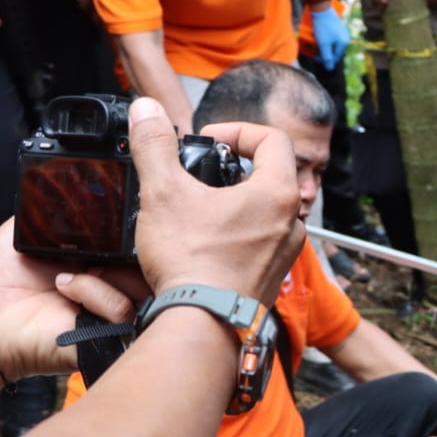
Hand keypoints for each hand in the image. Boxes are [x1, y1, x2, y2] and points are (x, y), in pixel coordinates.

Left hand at [0, 221, 142, 383]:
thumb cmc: (1, 278)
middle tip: (100, 251)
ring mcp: (112, 306)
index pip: (135, 242)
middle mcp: (112, 280)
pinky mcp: (109, 332)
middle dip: (132, 254)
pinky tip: (66, 292)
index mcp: (100, 257)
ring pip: (142, 285)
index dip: (135, 232)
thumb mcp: (23, 228)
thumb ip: (51, 207)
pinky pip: (123, 310)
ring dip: (104, 276)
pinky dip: (96, 295)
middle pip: (150, 263)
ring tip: (64, 278)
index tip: (124, 223)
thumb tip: (75, 182)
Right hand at [131, 98, 304, 303]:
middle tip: (198, 175)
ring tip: (197, 209)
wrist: (202, 325)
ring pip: (264, 211)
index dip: (237, 131)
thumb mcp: (163, 193)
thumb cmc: (192, 263)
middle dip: (233, 169)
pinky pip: (259, 243)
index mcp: (278, 194)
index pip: (273, 139)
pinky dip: (235, 233)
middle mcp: (291, 223)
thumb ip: (155, 146)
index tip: (207, 141)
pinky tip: (203, 242)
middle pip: (269, 175)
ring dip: (234, 202)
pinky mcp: (270, 278)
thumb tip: (145, 110)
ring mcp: (284, 253)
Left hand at [310, 4, 349, 69]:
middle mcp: (345, 38)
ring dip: (324, 45)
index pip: (335, 57)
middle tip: (314, 51)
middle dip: (324, 52)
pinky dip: (325, 39)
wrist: (321, 8)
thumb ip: (326, 57)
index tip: (315, 57)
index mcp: (344, 43)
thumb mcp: (323, 43)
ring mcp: (342, 32)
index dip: (324, 59)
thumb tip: (329, 68)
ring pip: (332, 43)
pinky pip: (332, 37)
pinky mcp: (338, 26)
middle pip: (334, 51)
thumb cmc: (322, 26)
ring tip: (315, 43)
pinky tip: (319, 36)